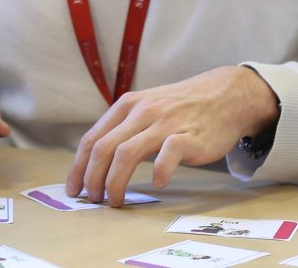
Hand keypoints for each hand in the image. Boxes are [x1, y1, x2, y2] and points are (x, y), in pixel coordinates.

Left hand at [66, 66, 279, 206]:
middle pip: (104, 148)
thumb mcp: (146, 107)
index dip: (79, 167)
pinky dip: (159, 171)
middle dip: (92, 179)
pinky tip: (156, 184)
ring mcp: (164, 123)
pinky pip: (168, 154)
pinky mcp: (189, 137)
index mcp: (127, 105)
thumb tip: (96, 159)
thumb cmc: (181, 108)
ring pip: (127, 153)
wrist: (223, 96)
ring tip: (115, 201)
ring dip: (115, 182)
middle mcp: (141, 112)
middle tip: (92, 200)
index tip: (73, 189)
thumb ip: (125, 127)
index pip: (92, 138)